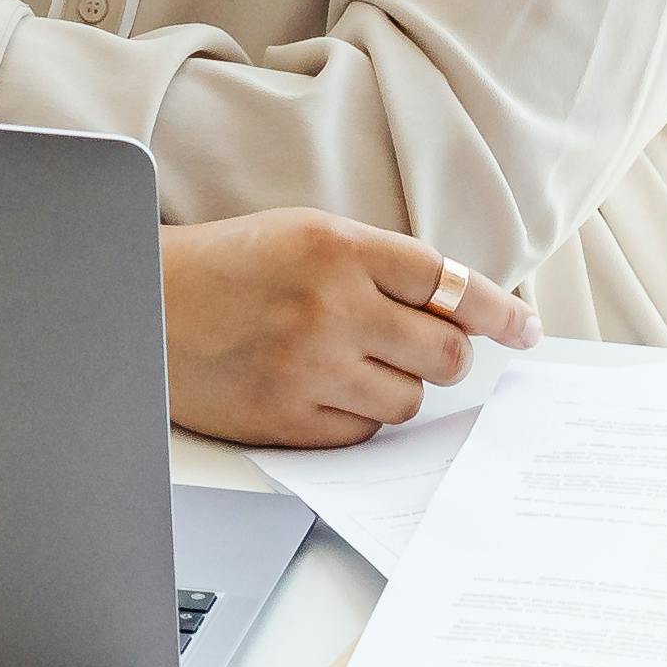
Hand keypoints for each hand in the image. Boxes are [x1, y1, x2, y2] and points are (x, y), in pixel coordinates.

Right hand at [160, 210, 533, 445]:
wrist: (142, 304)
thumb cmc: (231, 266)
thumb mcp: (306, 234)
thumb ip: (381, 265)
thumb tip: (463, 311)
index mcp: (338, 247)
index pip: (448, 283)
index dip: (498, 310)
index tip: (525, 329)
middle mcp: (330, 306)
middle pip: (445, 353)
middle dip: (443, 354)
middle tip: (418, 347)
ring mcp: (310, 368)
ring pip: (410, 400)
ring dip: (395, 386)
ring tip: (347, 362)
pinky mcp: (288, 419)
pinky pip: (364, 433)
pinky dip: (356, 415)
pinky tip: (319, 388)